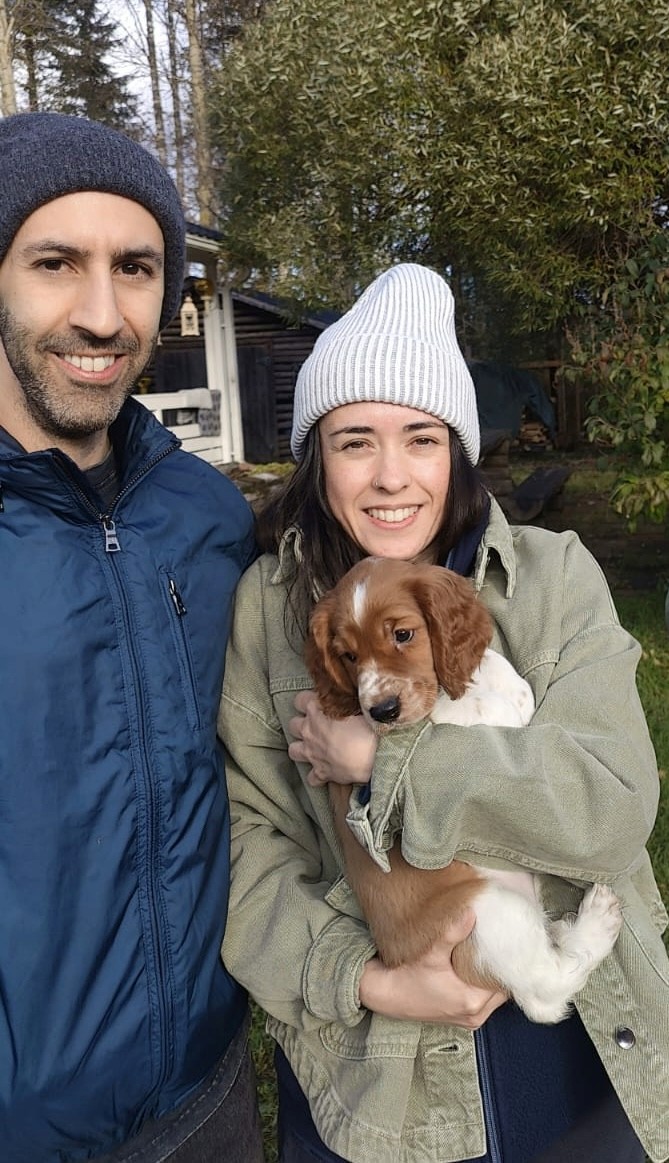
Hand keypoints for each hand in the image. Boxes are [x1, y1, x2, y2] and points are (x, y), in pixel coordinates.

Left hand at [288, 690, 376, 786]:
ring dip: (301, 748)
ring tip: (314, 747)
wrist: (377, 755)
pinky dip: (317, 775)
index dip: (308, 701)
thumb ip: (346, 700)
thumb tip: (347, 693)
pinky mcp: (321, 773)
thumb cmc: (369, 726)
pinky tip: (325, 771)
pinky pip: (311, 777)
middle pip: (293, 725)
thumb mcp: (358, 704)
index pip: (299, 700)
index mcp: (316, 710)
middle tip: (317, 725)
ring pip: (293, 750)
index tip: (318, 703)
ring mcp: (312, 753)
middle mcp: (309, 731)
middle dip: (302, 724)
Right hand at [359, 909, 506, 1027]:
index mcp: (473, 1002)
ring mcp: (467, 1019)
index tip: (511, 944)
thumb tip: (470, 913)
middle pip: (501, 990)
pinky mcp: (459, 1017)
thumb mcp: (431, 953)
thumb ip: (452, 932)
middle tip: (502, 945)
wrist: (385, 994)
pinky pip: (481, 1001)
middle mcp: (474, 1015)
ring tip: (492, 956)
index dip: (509, 963)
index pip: (506, 983)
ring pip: (492, 997)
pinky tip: (477, 970)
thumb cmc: (407, 977)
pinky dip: (482, 987)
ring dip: (491, 980)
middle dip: (501, 970)